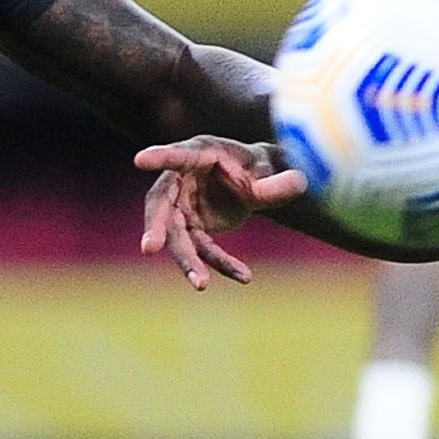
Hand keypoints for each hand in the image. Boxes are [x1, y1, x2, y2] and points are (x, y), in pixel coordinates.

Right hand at [133, 136, 305, 289]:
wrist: (257, 179)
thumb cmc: (259, 164)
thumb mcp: (272, 169)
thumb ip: (279, 180)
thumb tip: (298, 184)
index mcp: (199, 152)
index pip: (177, 155)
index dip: (160, 157)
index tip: (140, 159)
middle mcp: (182, 179)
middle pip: (161, 205)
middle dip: (155, 227)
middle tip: (149, 248)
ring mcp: (183, 206)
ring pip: (177, 236)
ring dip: (188, 261)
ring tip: (201, 285)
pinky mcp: (192, 227)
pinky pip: (202, 249)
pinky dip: (220, 263)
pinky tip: (244, 275)